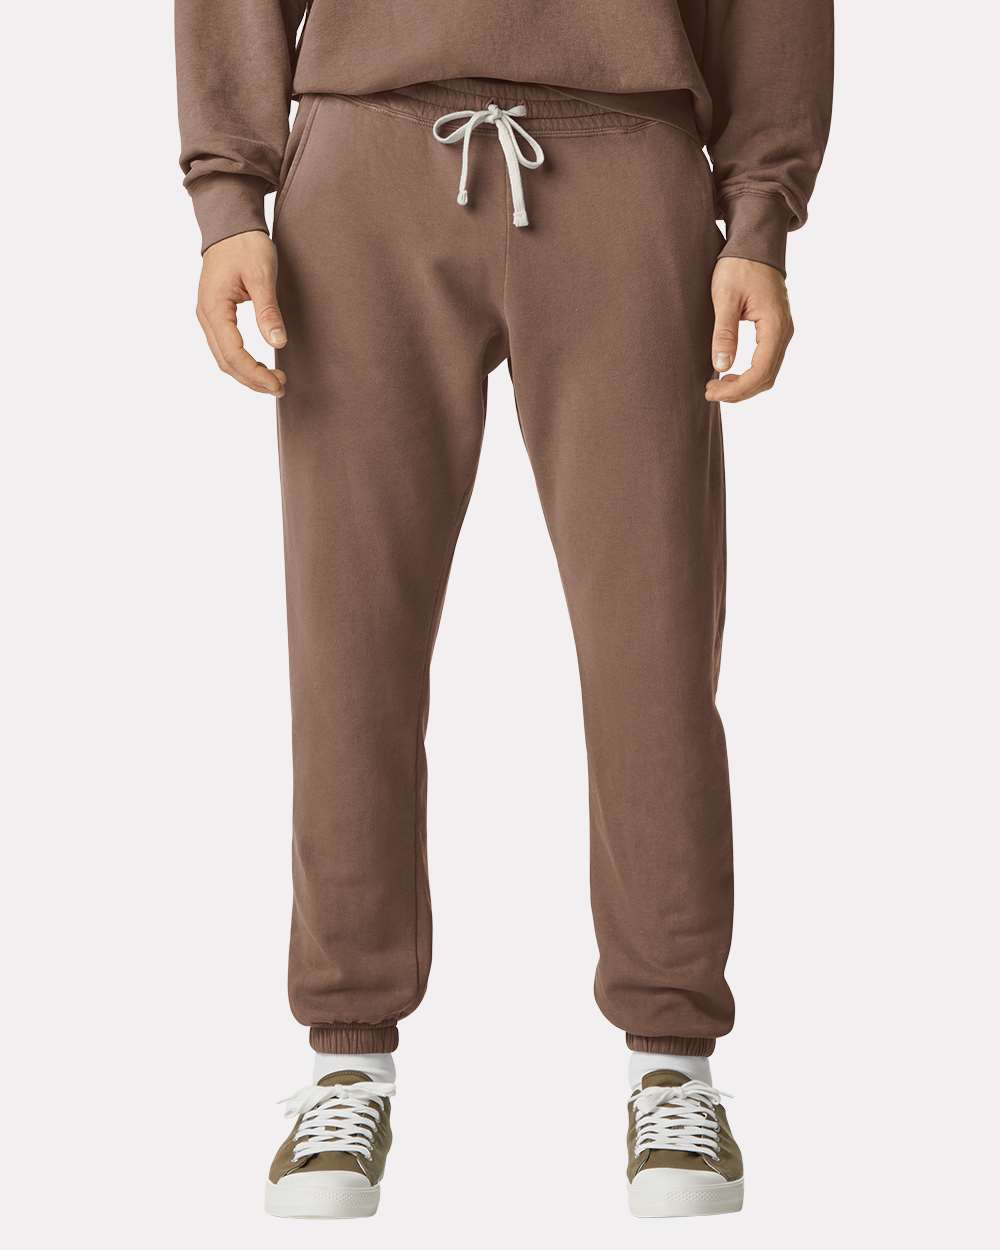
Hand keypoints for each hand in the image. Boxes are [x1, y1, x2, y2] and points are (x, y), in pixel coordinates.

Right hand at [196, 232, 286, 396]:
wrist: (230, 224)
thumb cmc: (246, 244)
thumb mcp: (262, 275)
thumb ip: (268, 310)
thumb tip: (278, 343)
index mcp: (214, 308)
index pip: (233, 354)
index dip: (255, 374)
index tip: (278, 384)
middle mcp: (206, 316)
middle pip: (226, 362)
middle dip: (252, 380)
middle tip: (280, 387)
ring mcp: (208, 316)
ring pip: (224, 358)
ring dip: (247, 374)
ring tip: (273, 381)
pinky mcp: (215, 315)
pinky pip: (225, 348)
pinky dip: (242, 362)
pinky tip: (260, 366)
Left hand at [705, 258, 793, 403]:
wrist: (754, 245)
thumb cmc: (738, 266)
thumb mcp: (725, 298)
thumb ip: (724, 332)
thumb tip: (722, 366)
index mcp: (775, 325)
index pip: (760, 372)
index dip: (736, 389)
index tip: (710, 391)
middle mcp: (784, 332)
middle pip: (767, 378)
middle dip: (739, 392)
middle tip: (709, 392)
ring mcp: (782, 331)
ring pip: (768, 373)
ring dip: (744, 385)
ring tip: (717, 386)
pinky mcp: (776, 330)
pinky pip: (767, 361)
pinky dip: (749, 374)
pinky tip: (729, 374)